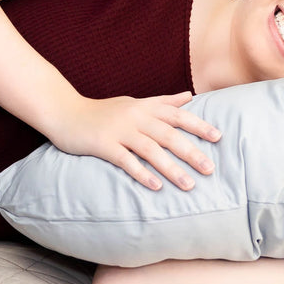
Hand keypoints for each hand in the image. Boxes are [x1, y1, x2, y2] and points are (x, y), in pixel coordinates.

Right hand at [48, 92, 220, 190]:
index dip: (198, 125)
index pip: (177, 114)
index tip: (218, 138)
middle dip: (191, 152)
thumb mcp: (133, 102)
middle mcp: (134, 117)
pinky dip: (141, 173)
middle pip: (168, 134)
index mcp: (144, 107)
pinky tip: (155, 187)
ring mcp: (118, 131)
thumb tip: (189, 96)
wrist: (65, 112)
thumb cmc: (102, 111)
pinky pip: (125, 160)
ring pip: (150, 149)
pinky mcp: (103, 145)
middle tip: (210, 169)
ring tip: (189, 185)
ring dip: (171, 168)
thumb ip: (162, 102)